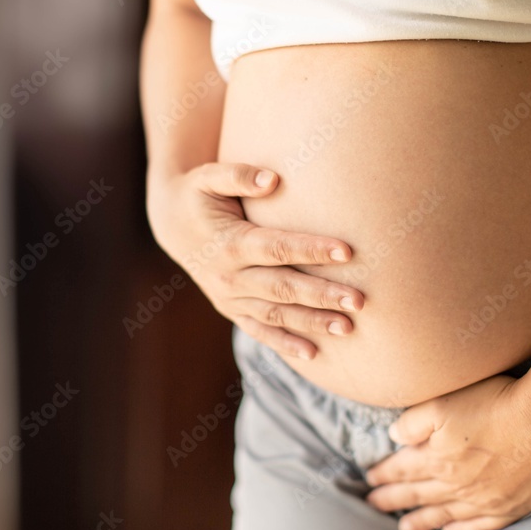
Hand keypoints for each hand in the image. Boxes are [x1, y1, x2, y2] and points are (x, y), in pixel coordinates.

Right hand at [146, 161, 364, 359]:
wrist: (172, 225)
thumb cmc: (198, 195)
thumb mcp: (208, 177)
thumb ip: (238, 175)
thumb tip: (272, 178)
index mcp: (229, 243)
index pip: (276, 248)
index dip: (311, 250)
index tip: (346, 252)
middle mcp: (229, 276)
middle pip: (282, 288)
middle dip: (321, 296)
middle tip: (358, 301)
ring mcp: (230, 298)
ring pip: (276, 314)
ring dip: (312, 323)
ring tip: (349, 328)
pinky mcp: (232, 310)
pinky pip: (260, 331)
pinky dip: (285, 344)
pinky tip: (314, 354)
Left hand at [363, 373, 530, 529]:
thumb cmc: (495, 404)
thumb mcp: (442, 403)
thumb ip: (412, 422)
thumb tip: (393, 437)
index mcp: (436, 458)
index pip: (402, 469)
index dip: (383, 473)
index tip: (368, 478)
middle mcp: (455, 485)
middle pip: (416, 494)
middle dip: (392, 499)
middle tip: (373, 505)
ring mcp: (482, 500)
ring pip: (443, 515)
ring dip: (420, 521)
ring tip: (403, 529)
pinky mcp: (509, 507)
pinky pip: (478, 527)